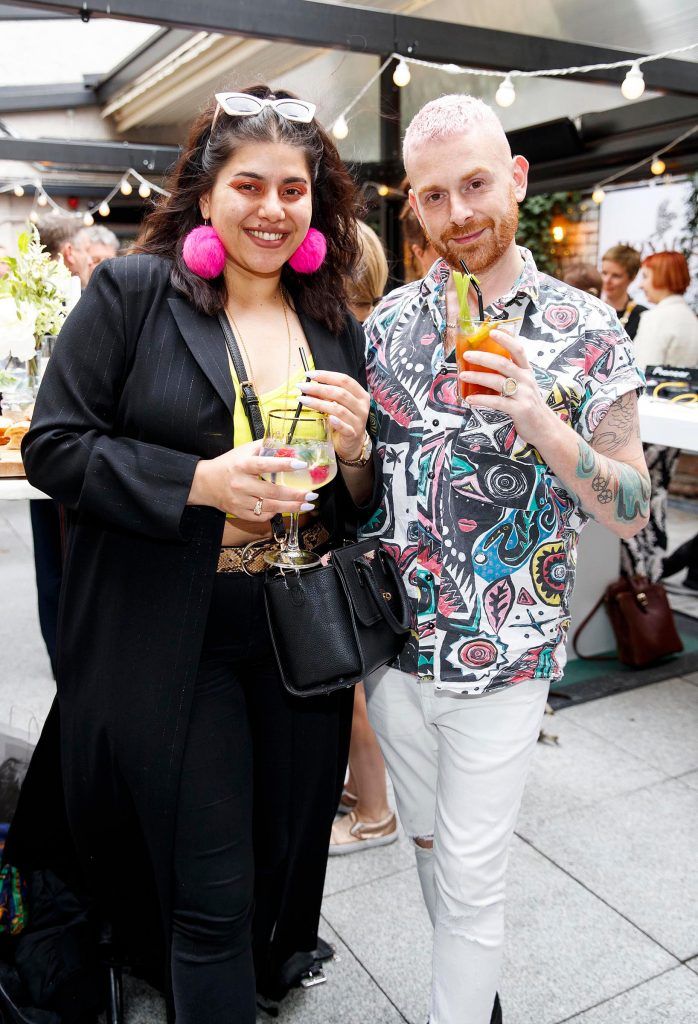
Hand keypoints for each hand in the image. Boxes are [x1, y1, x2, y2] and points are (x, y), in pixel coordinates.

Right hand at [188, 440, 317, 521]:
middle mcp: (241, 484)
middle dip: (295, 494)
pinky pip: (261, 516)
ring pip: (270, 507)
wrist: (204, 483)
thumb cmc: (228, 464)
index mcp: (242, 465)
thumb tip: (288, 445)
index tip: (302, 465)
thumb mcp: (243, 451)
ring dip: (291, 507)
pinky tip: (286, 509)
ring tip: (307, 504)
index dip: (284, 465)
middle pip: (272, 492)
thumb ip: (264, 446)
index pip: (265, 464)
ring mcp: (240, 500)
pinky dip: (275, 513)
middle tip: (312, 494)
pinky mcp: (239, 512)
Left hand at [295, 370, 369, 460]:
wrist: (352, 443)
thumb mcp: (338, 404)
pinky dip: (337, 423)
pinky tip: (328, 419)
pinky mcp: (354, 434)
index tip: (309, 375)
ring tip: (303, 400)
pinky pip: (345, 428)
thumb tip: (309, 385)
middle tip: (302, 387)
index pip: (344, 380)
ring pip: (339, 409)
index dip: (327, 376)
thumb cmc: (344, 420)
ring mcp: (359, 421)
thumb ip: (328, 395)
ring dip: (319, 403)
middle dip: (319, 388)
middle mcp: (362, 406)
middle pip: (340, 393)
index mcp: (360, 395)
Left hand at [459, 329, 557, 444]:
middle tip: (467, 354)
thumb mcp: (524, 386)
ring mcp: (524, 395)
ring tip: (463, 375)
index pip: (518, 350)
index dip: (506, 339)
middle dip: (483, 357)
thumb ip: (511, 375)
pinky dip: (482, 399)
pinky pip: (497, 402)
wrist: (544, 428)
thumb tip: (485, 364)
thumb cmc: (529, 405)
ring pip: (497, 381)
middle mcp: (526, 380)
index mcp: (527, 372)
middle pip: (503, 363)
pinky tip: (470, 398)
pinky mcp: (519, 409)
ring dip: (477, 377)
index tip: (492, 331)